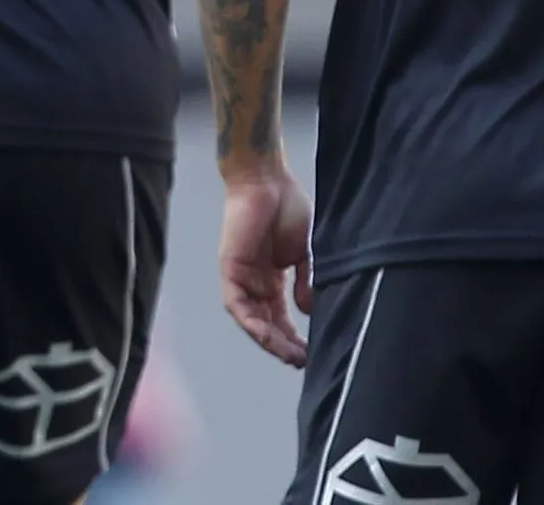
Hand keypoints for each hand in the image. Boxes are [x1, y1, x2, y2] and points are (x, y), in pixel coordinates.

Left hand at [220, 167, 313, 365]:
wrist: (267, 181)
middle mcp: (255, 282)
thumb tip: (308, 310)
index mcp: (273, 279)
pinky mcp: (229, 268)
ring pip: (251, 319)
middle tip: (305, 362)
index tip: (314, 354)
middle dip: (285, 345)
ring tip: (291, 356)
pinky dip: (251, 321)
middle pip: (267, 323)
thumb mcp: (304, 252)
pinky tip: (267, 336)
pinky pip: (236, 303)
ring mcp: (241, 276)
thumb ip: (306, 281)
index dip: (296, 337)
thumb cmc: (288, 209)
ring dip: (269, 339)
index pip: (281, 317)